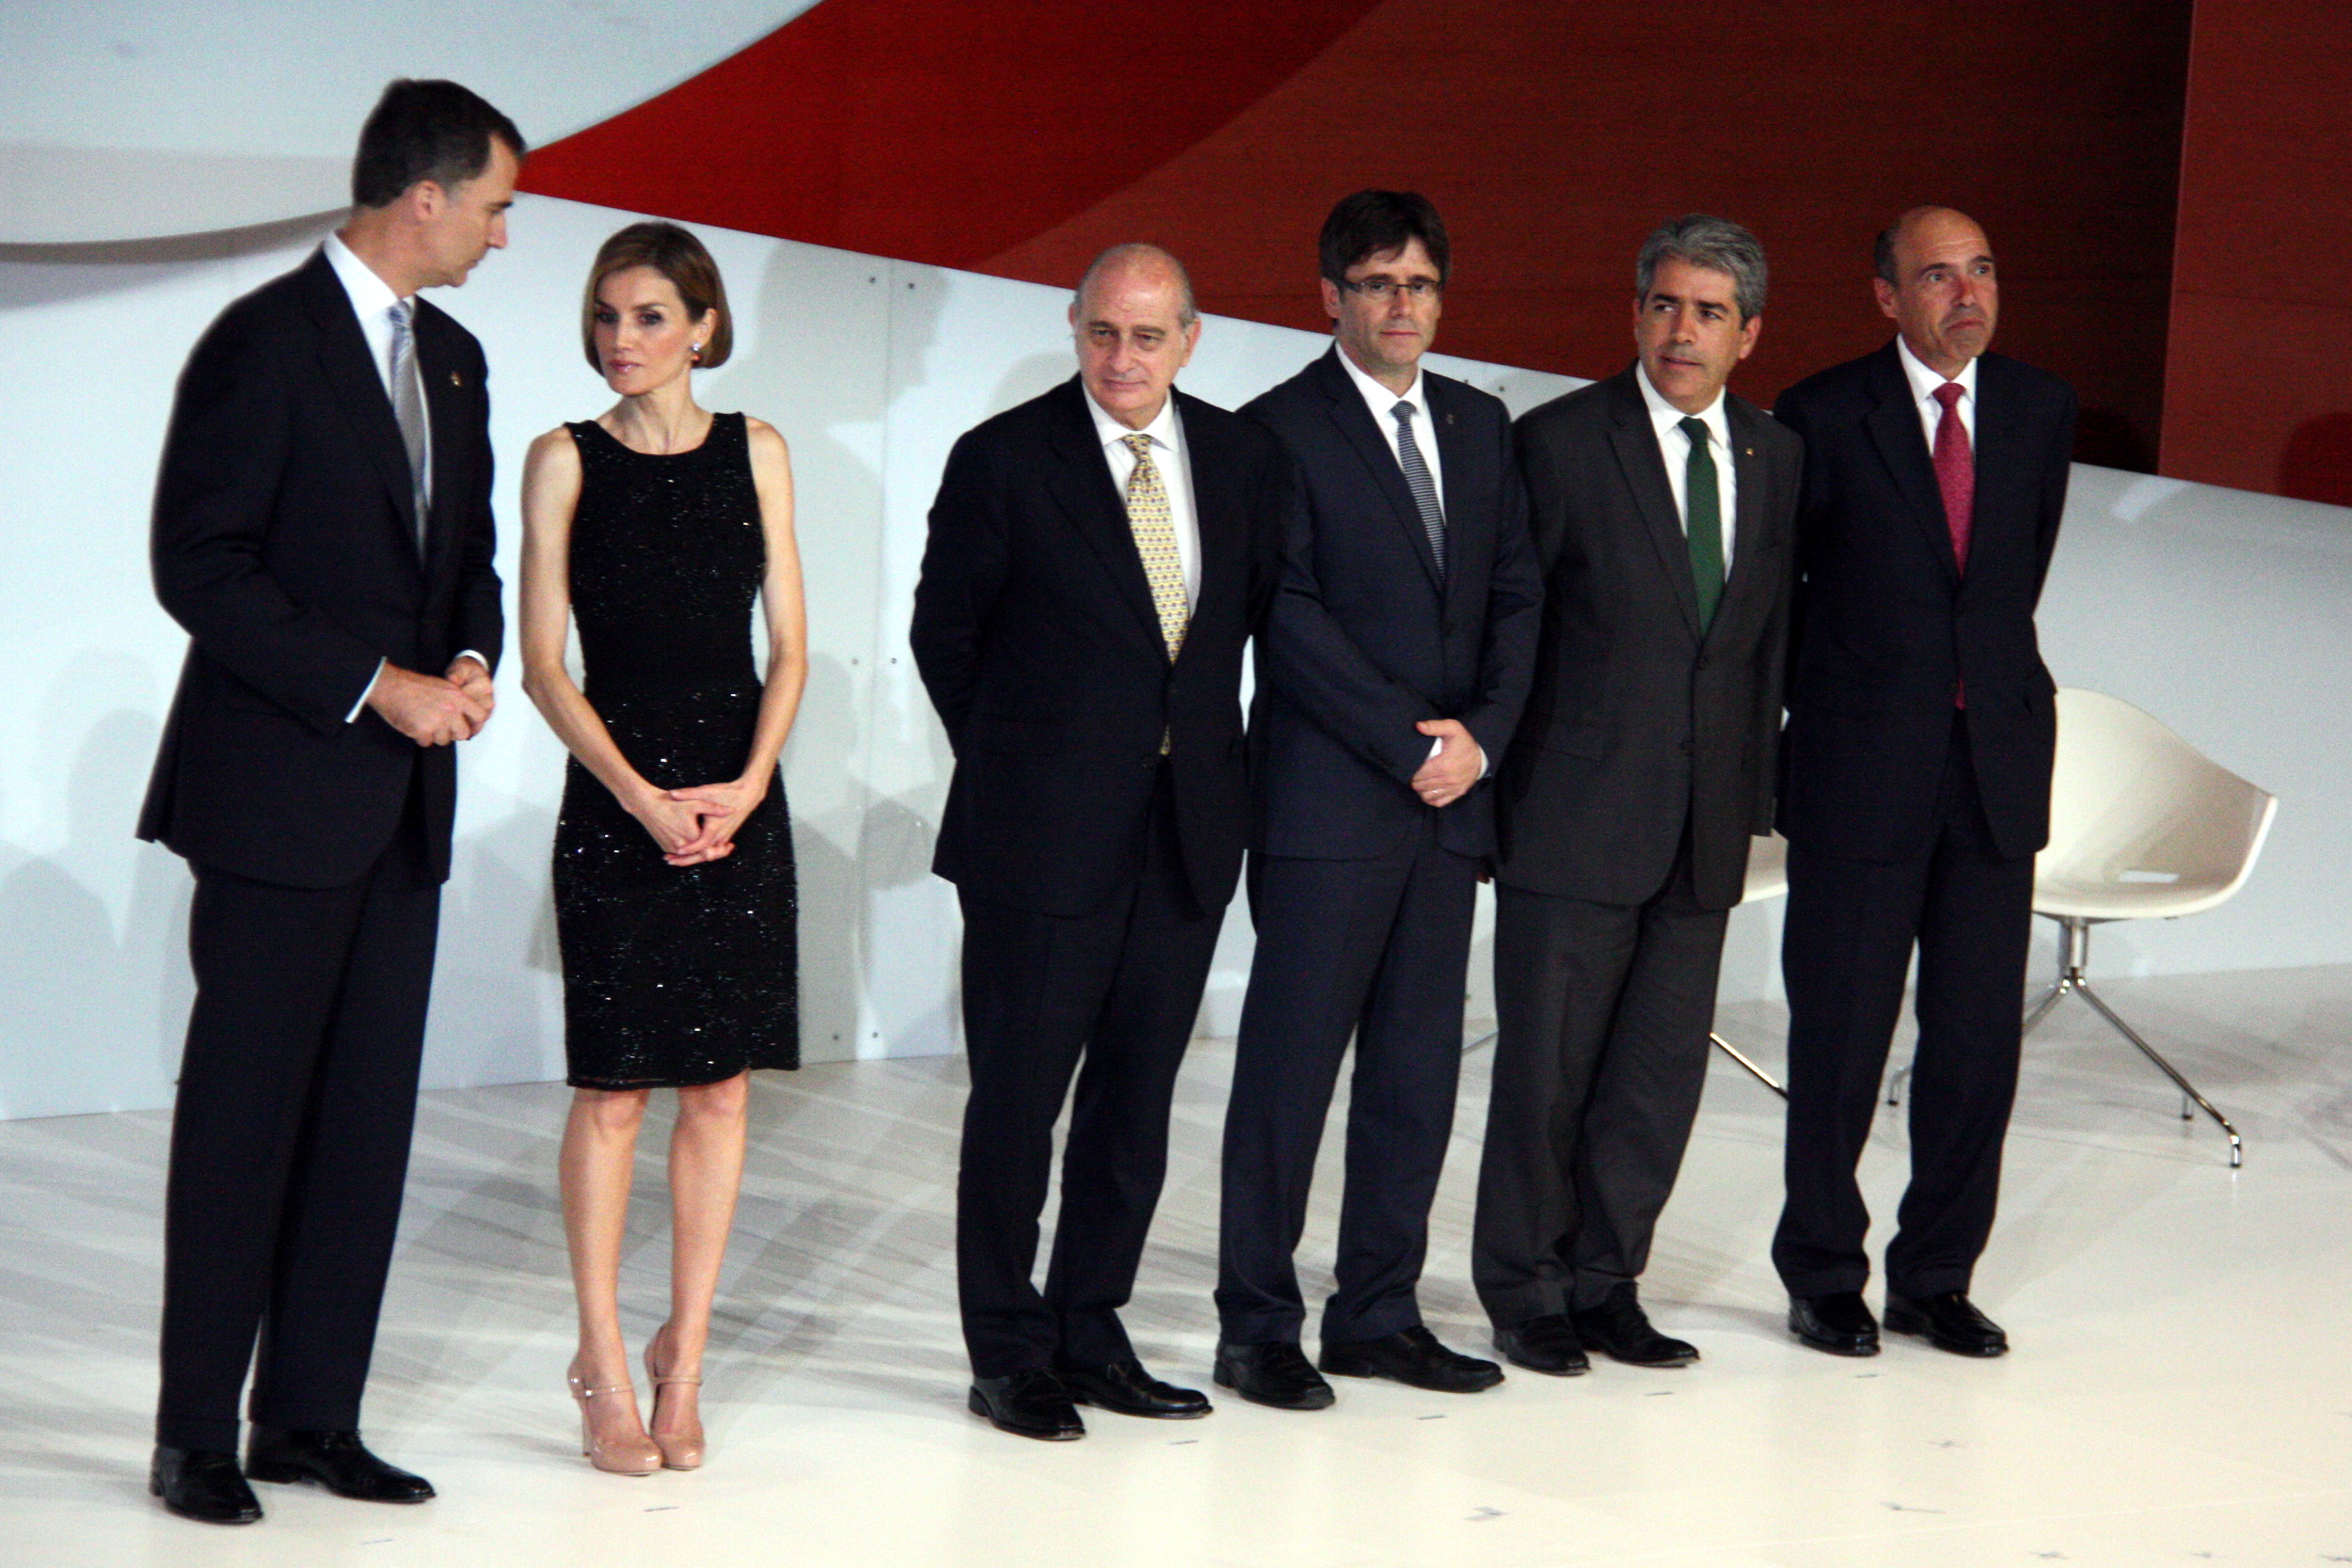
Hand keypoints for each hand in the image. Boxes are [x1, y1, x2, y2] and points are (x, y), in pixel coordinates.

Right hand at [367, 663, 489, 745]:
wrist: (391, 686)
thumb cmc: (413, 686)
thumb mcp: (443, 686)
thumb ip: (457, 701)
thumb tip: (465, 717)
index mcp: (458, 697)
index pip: (480, 715)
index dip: (474, 723)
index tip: (468, 726)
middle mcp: (451, 710)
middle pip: (463, 734)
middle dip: (453, 733)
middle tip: (442, 727)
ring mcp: (437, 722)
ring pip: (444, 740)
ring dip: (434, 735)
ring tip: (424, 722)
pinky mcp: (423, 731)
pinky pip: (427, 742)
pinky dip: (420, 737)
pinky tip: (415, 725)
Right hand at [624, 782, 722, 861]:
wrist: (646, 805)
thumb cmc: (671, 802)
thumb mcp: (695, 802)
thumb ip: (715, 808)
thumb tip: (732, 810)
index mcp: (691, 837)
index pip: (710, 851)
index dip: (721, 850)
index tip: (729, 846)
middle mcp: (681, 847)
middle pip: (701, 855)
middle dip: (714, 852)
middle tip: (726, 847)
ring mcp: (672, 848)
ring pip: (691, 855)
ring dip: (701, 852)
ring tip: (716, 846)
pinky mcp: (665, 847)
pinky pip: (681, 853)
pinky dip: (690, 850)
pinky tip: (698, 843)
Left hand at [663, 775, 768, 866]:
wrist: (747, 795)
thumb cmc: (727, 793)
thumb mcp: (706, 791)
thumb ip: (688, 793)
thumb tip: (671, 794)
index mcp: (715, 827)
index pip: (702, 844)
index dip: (689, 849)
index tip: (676, 851)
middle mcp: (720, 836)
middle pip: (703, 855)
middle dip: (686, 860)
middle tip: (669, 861)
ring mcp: (724, 838)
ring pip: (708, 856)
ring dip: (692, 859)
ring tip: (675, 860)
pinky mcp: (725, 838)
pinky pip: (712, 852)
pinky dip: (701, 855)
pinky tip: (688, 855)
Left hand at [1411, 719, 1482, 807]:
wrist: (1481, 755)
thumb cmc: (1464, 742)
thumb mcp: (1452, 728)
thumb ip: (1434, 726)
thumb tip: (1418, 726)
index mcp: (1444, 764)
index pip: (1419, 774)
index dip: (1411, 772)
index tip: (1410, 767)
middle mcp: (1448, 779)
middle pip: (1421, 785)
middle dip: (1414, 781)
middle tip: (1413, 774)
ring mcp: (1453, 788)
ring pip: (1427, 795)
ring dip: (1420, 790)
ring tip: (1419, 782)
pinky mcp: (1457, 793)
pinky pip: (1439, 802)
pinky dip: (1430, 799)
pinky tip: (1426, 792)